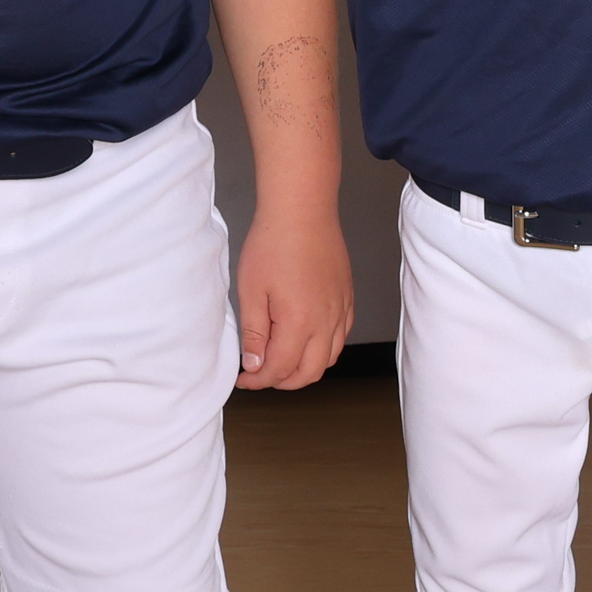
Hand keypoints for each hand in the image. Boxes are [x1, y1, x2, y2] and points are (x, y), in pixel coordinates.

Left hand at [232, 202, 352, 389]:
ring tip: (281, 359)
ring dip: (306, 368)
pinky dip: (325, 348)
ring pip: (330, 358)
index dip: (258, 380)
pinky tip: (305, 337)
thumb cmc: (274, 243)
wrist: (302, 210)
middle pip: (310, 373)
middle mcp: (326, 321)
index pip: (280, 369)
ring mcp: (340, 309)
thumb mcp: (251, 290)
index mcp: (299, 322)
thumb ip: (254, 333)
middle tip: (261, 373)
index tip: (244, 378)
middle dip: (283, 381)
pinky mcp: (347, 297)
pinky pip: (341, 336)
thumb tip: (254, 365)